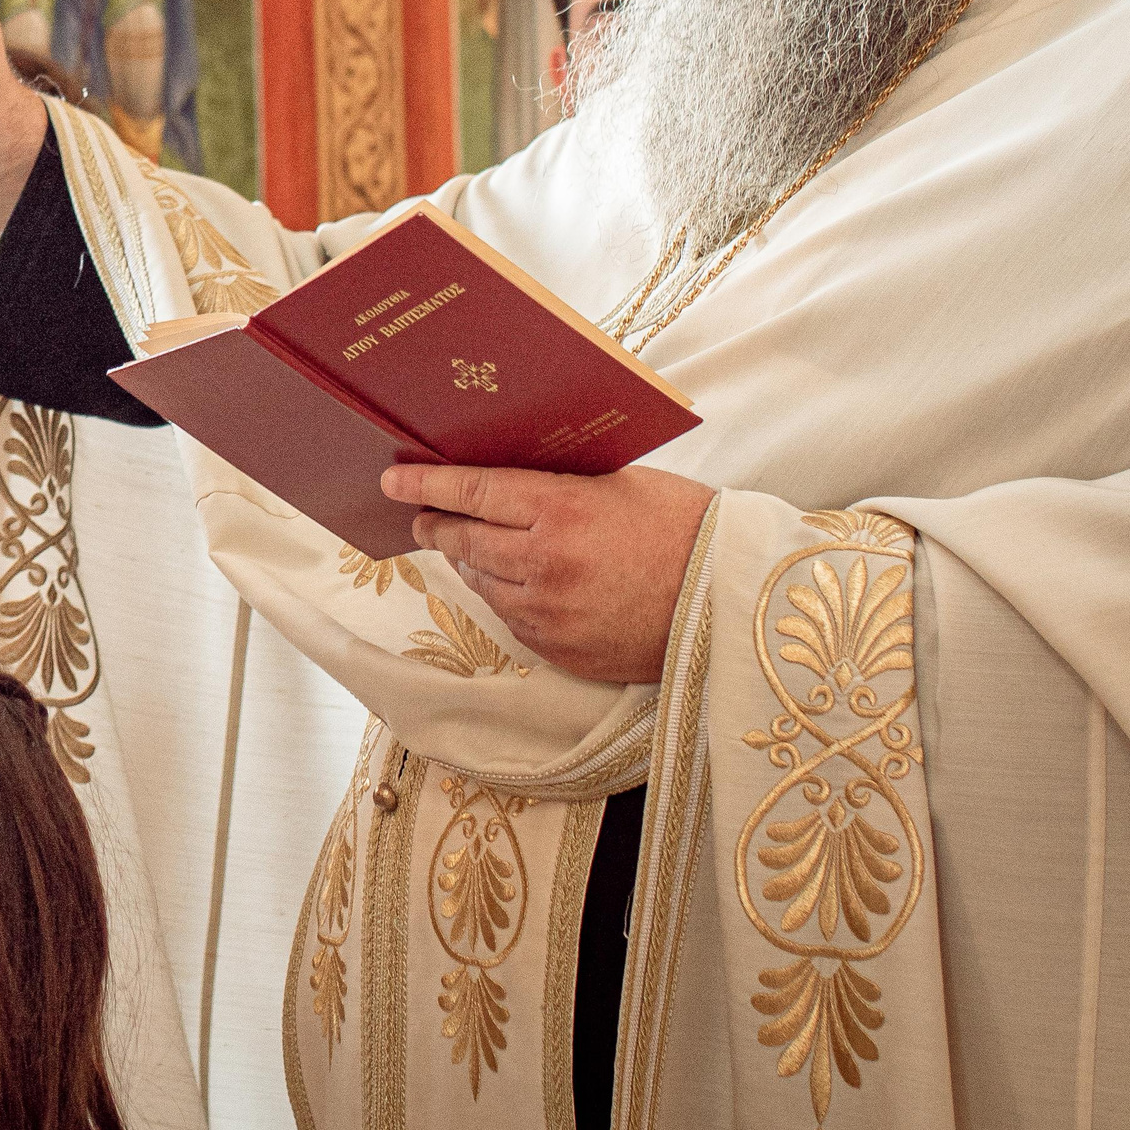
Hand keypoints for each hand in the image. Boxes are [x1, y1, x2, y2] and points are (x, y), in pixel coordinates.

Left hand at [380, 462, 715, 683]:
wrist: (735, 599)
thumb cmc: (685, 526)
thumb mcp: (621, 483)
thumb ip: (559, 483)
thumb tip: (505, 479)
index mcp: (560, 510)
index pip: (471, 492)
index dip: (426, 484)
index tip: (393, 479)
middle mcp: (545, 564)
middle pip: (463, 540)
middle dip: (434, 524)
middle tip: (419, 514)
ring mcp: (550, 614)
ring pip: (482, 582)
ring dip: (468, 561)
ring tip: (465, 543)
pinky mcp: (561, 651)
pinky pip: (512, 618)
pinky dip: (504, 595)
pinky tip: (512, 580)